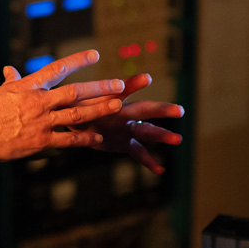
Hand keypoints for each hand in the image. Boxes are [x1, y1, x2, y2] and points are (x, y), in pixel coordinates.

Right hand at [0, 49, 127, 161]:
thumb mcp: (0, 92)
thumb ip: (11, 81)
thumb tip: (9, 69)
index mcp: (29, 86)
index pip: (57, 68)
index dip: (78, 61)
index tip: (95, 55)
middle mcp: (39, 102)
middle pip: (75, 93)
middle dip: (99, 88)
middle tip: (119, 85)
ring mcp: (41, 122)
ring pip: (76, 115)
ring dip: (99, 110)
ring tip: (118, 106)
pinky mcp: (41, 141)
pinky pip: (68, 140)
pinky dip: (84, 139)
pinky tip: (98, 138)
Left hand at [68, 72, 184, 174]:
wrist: (75, 123)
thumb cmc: (76, 107)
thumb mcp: (77, 98)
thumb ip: (79, 94)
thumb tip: (68, 84)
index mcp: (111, 100)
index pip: (123, 90)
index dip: (133, 84)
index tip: (146, 78)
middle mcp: (123, 113)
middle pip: (145, 110)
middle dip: (162, 110)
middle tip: (180, 110)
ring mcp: (126, 128)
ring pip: (146, 131)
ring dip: (161, 135)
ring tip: (177, 139)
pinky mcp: (124, 143)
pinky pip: (138, 152)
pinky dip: (148, 161)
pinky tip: (160, 169)